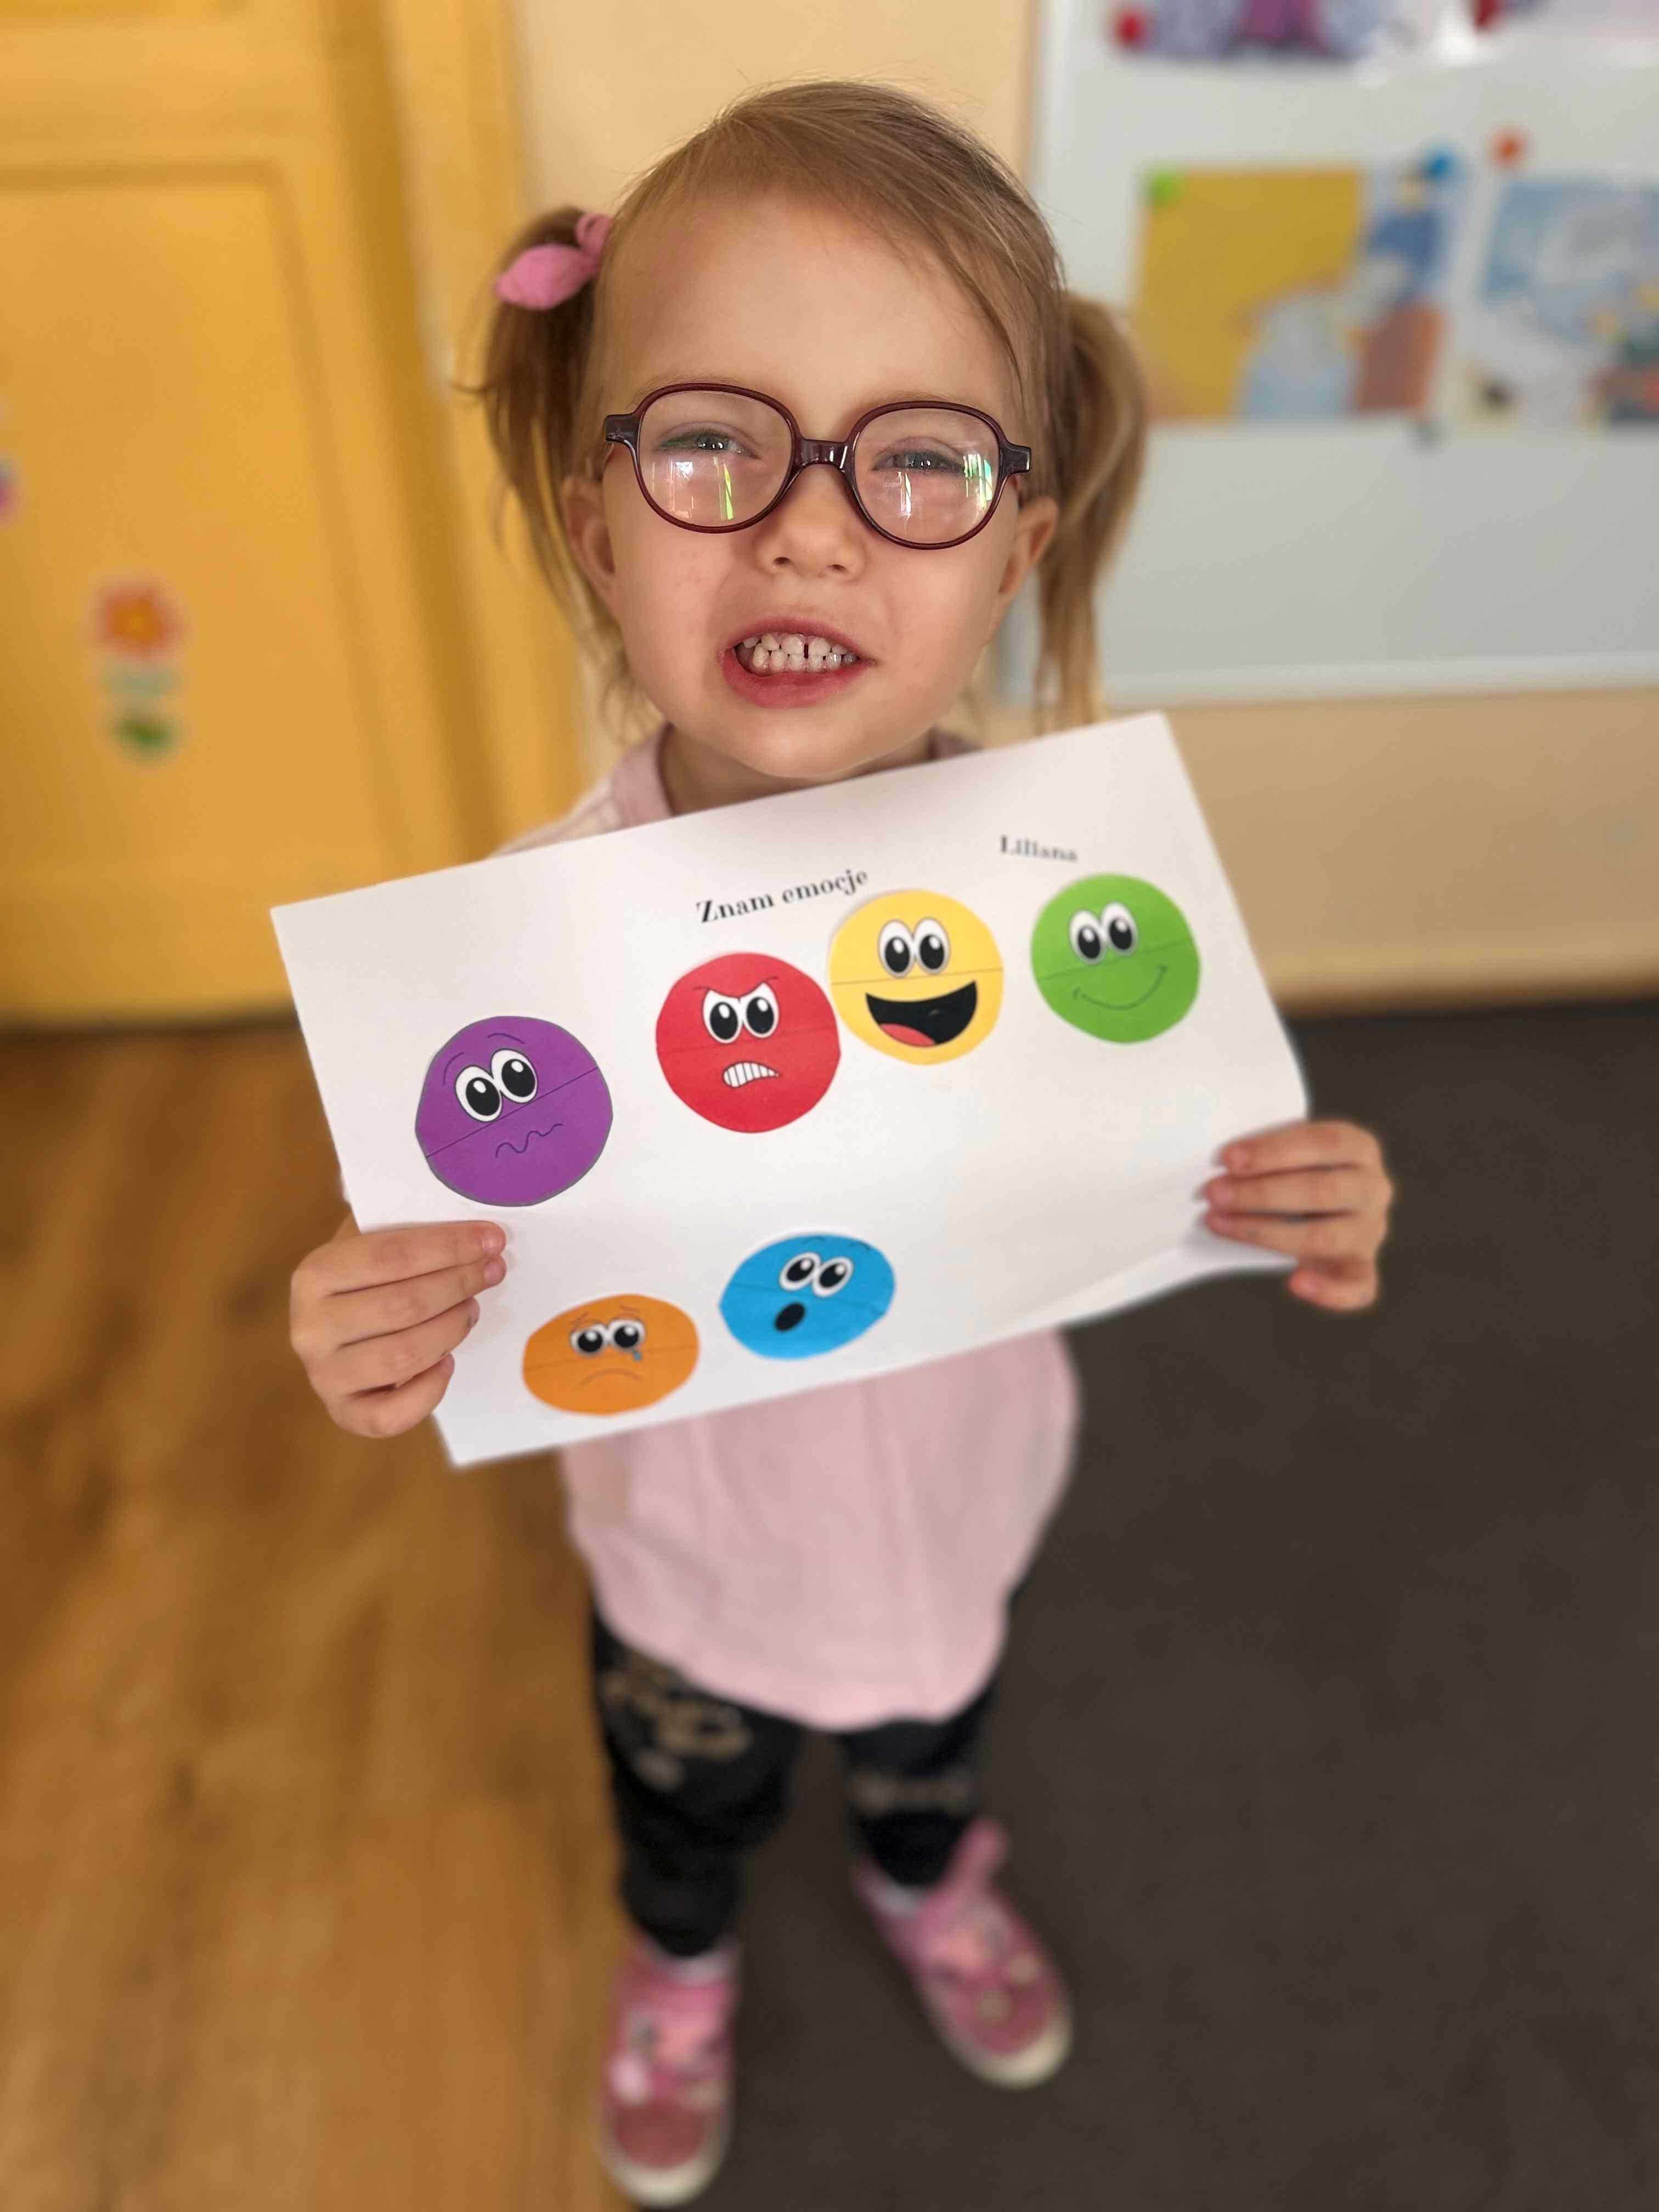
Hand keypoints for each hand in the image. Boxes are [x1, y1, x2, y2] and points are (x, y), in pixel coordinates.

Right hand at [290, 1211, 507, 1436]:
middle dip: (459, 1284)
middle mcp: (309, 1327)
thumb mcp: (369, 1240)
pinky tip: (447, 1362)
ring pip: (403, 1355)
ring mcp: (323, 1374)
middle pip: (403, 1305)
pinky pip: (390, 1415)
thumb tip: (459, 1206)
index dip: (450, 1245)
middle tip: (492, 1272)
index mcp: (314, 1274)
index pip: (391, 1254)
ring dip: (451, 1329)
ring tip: (472, 1309)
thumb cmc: (365, 1278)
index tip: (492, 1239)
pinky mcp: (342, 1412)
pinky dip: (428, 1390)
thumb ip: (400, 1224)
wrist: (332, 1329)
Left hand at [1200, 1118, 1393, 1311]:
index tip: (1229, 1159)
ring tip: (1218, 1222)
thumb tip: (1223, 1167)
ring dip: (1264, 1232)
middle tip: (1215, 1193)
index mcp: (1360, 1148)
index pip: (1323, 1143)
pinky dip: (1327, 1291)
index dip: (1274, 1151)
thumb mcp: (1293, 1154)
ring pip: (1323, 1237)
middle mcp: (1373, 1188)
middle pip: (1321, 1191)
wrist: (1326, 1210)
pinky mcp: (1363, 1268)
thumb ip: (1270, 1156)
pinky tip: (1296, 1284)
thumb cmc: (1297, 1172)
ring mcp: (1370, 1231)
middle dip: (1261, 1193)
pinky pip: (1356, 1287)